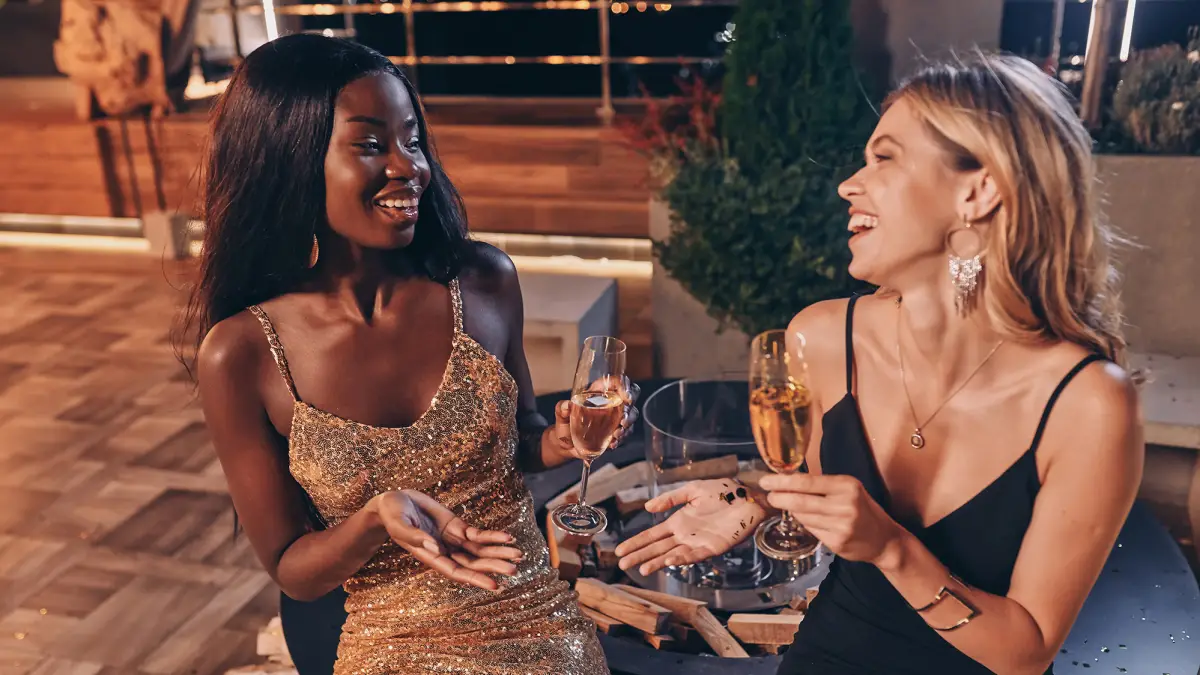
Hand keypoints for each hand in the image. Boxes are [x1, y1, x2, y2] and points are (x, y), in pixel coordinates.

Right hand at [371, 490, 522, 590]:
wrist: (394, 501)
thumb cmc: (392, 513)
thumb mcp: (399, 524)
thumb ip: (414, 536)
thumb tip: (434, 546)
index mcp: (429, 556)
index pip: (456, 572)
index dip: (475, 579)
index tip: (495, 585)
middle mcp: (444, 551)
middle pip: (473, 563)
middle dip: (493, 566)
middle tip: (514, 570)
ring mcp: (452, 539)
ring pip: (479, 550)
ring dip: (498, 552)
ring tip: (518, 555)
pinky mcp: (457, 526)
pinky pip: (478, 534)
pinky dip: (493, 536)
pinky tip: (508, 537)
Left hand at [551, 377, 640, 460]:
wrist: (565, 445)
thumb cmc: (564, 424)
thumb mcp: (561, 415)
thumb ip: (562, 408)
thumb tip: (567, 405)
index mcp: (597, 392)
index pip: (614, 382)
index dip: (623, 385)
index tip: (625, 396)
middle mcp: (610, 402)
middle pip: (630, 397)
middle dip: (630, 408)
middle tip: (623, 420)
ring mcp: (615, 417)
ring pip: (631, 415)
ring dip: (628, 425)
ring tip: (617, 434)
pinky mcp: (616, 431)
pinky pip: (626, 433)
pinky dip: (622, 438)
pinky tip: (613, 443)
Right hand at [613, 479, 765, 575]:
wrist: (749, 498)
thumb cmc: (724, 492)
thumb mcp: (692, 491)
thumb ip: (670, 498)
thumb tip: (647, 508)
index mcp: (678, 521)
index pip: (652, 535)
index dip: (636, 542)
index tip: (620, 550)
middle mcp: (685, 535)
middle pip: (658, 548)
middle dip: (640, 556)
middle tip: (623, 564)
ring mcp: (698, 543)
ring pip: (672, 555)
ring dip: (657, 562)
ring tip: (643, 570)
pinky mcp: (713, 548)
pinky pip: (694, 555)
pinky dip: (680, 559)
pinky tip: (669, 561)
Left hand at [759, 473, 906, 565]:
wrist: (884, 540)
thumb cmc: (863, 509)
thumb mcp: (849, 490)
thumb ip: (822, 486)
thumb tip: (788, 481)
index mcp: (846, 486)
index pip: (807, 482)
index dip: (783, 482)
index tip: (766, 481)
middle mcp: (844, 505)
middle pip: (801, 501)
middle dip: (780, 498)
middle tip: (769, 496)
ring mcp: (841, 526)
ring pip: (803, 517)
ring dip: (793, 511)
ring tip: (792, 506)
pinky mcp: (837, 543)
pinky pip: (811, 530)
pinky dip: (806, 524)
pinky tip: (810, 521)